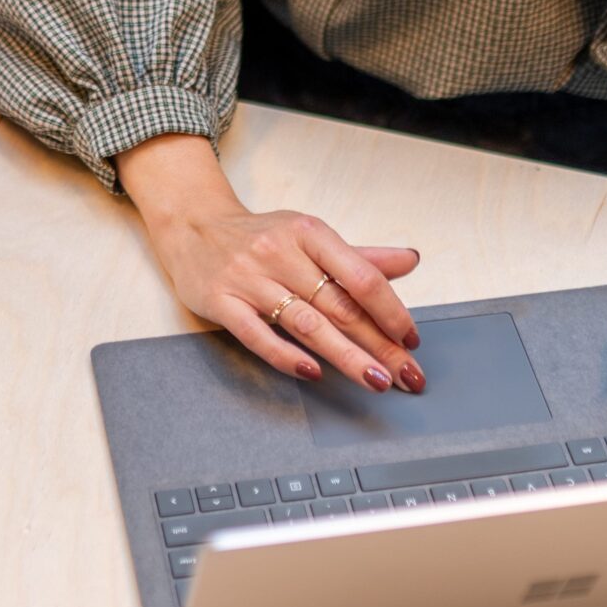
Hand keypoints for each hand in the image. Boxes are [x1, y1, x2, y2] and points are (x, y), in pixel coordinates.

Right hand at [117, 135, 422, 391]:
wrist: (194, 227)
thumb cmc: (261, 236)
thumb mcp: (310, 236)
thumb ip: (359, 257)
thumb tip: (411, 260)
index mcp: (309, 233)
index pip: (360, 275)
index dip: (391, 310)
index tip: (411, 338)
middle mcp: (280, 253)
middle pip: (339, 306)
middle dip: (379, 344)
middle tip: (407, 375)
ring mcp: (249, 278)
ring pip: (305, 323)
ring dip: (345, 356)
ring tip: (375, 379)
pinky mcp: (221, 301)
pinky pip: (257, 334)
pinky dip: (286, 356)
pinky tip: (312, 372)